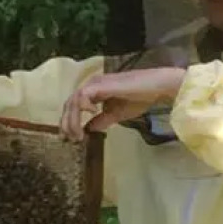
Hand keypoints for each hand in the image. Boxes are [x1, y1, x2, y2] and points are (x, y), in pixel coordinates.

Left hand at [60, 67, 185, 141]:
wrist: (156, 87)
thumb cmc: (140, 98)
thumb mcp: (117, 114)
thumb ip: (102, 121)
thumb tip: (89, 130)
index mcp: (95, 91)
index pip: (74, 106)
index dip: (69, 122)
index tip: (70, 138)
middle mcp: (92, 85)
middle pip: (69, 104)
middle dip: (66, 123)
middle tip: (70, 140)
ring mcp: (95, 83)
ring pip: (73, 101)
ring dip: (72, 120)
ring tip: (78, 135)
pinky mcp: (101, 85)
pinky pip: (82, 97)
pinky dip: (80, 109)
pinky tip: (88, 119)